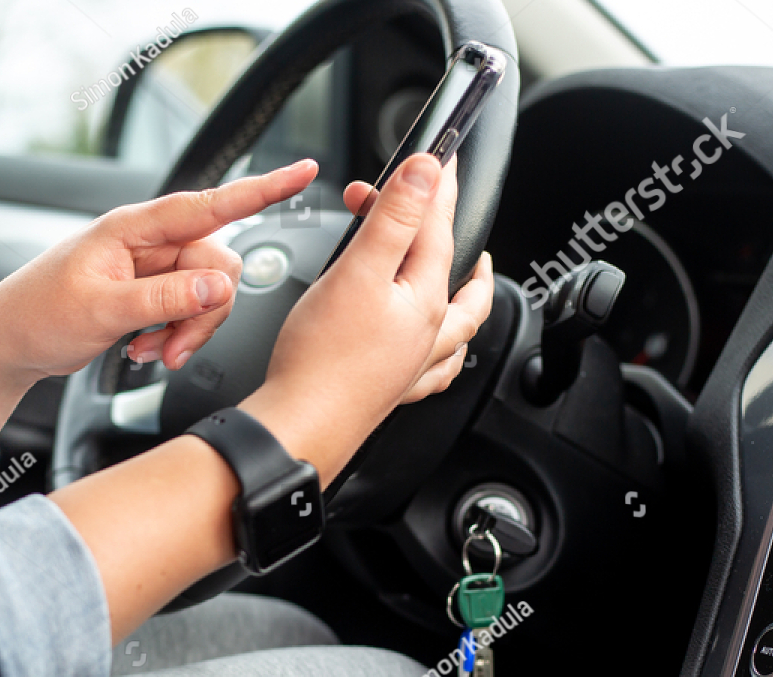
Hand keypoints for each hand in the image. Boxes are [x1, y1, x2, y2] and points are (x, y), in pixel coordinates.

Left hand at [0, 160, 319, 379]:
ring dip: (186, 332)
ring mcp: (150, 270)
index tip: (303, 173)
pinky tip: (142, 350)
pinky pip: (186, 312)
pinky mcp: (149, 295)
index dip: (261, 189)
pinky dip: (173, 337)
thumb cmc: (38, 314)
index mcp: (133, 229)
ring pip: (205, 295)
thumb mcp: (102, 310)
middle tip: (169, 349)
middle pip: (214, 266)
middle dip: (202, 314)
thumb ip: (164, 298)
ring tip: (148, 353)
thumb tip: (218, 285)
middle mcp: (147, 243)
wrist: (9, 343)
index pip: (209, 204)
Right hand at [341, 170, 493, 404]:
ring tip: (471, 276)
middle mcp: (429, 334)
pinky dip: (448, 352)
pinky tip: (440, 351)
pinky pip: (439, 367)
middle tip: (411, 199)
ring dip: (466, 294)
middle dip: (432, 226)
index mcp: (425, 301)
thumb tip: (426, 174)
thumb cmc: (321, 360)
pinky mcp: (392, 386)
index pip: (439, 227)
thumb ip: (394, 220)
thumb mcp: (358, 272)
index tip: (439, 154)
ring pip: (459, 323)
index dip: (435, 184)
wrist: (301, 426)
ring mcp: (414, 363)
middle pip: (450, 268)